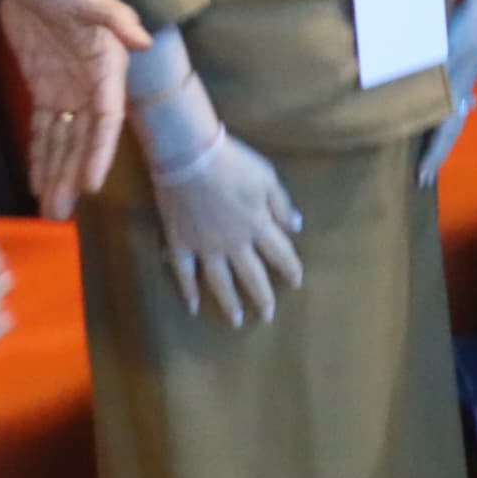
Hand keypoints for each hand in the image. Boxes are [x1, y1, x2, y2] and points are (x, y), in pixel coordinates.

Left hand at [0, 0, 144, 220]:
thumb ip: (116, 19)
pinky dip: (40, 154)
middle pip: (83, 139)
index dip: (100, 152)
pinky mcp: (43, 88)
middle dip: (73, 175)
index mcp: (108, 67)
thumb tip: (143, 41)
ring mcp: (66, 90)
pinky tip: (36, 180)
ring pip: (63, 141)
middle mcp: (91, 86)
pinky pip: (42, 129)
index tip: (92, 184)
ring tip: (50, 208)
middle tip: (61, 211)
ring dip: (57, 173)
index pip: (107, 119)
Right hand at [133, 73, 304, 324]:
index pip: (280, 254)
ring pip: (220, 283)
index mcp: (258, 225)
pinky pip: (184, 274)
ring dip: (229, 303)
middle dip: (262, 297)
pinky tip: (193, 307)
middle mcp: (234, 243)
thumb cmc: (232, 162)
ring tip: (237, 321)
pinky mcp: (180, 244)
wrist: (189, 156)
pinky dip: (188, 291)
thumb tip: (296, 227)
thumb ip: (281, 204)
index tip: (296, 283)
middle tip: (268, 316)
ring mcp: (205, 247)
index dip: (290, 269)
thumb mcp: (267, 177)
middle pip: (252, 276)